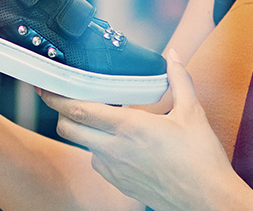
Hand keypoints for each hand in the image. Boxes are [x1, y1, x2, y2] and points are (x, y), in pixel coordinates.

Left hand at [39, 50, 249, 210]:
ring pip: (83, 145)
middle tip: (66, 98)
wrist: (207, 200)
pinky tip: (120, 141)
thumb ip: (179, 80)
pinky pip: (98, 161)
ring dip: (84, 130)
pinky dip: (100, 148)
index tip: (45, 86)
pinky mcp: (118, 184)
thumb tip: (174, 55)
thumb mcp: (192, 113)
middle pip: (67, 129)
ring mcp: (113, 170)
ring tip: (102, 118)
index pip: (78, 110)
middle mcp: (113, 150)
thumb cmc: (201, 159)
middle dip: (61, 113)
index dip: (56, 97)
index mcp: (128, 128)